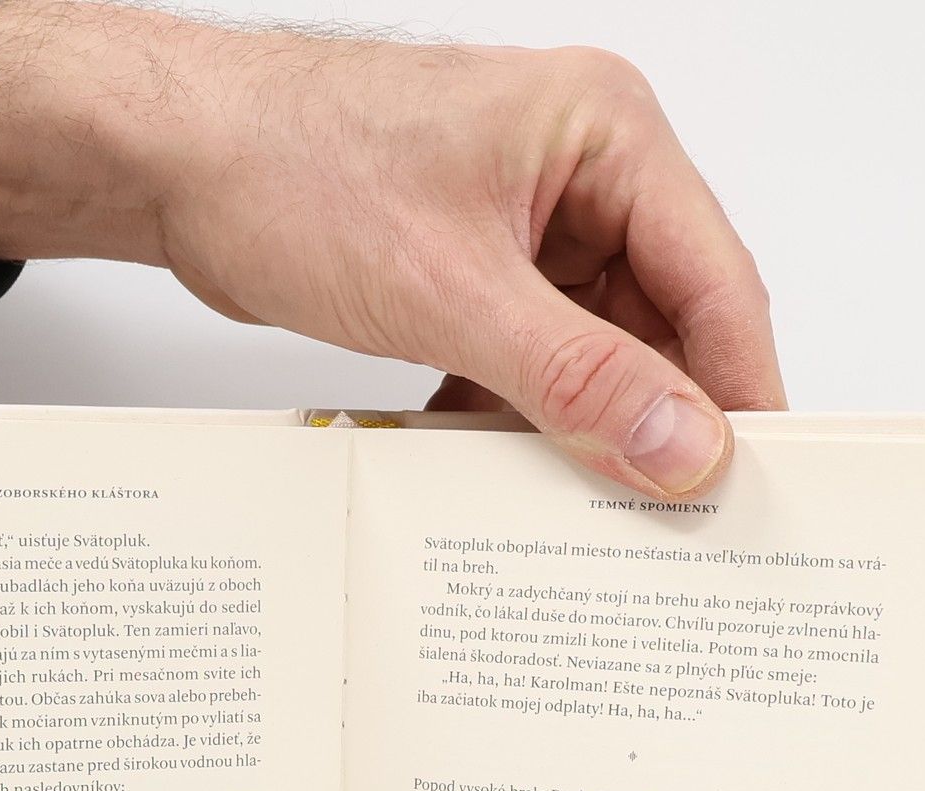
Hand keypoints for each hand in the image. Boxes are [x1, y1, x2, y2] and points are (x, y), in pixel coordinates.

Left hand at [0, 6, 782, 498]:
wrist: (176, 162)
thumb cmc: (291, 166)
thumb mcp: (451, 292)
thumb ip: (577, 377)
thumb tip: (679, 445)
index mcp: (606, 136)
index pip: (715, 281)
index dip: (738, 390)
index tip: (748, 485)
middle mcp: (581, 176)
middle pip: (663, 324)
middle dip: (655, 420)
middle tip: (665, 520)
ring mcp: (527, 227)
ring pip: (595, 354)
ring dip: (579, 428)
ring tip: (571, 503)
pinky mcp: (477, 272)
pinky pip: (534, 363)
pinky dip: (519, 416)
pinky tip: (492, 462)